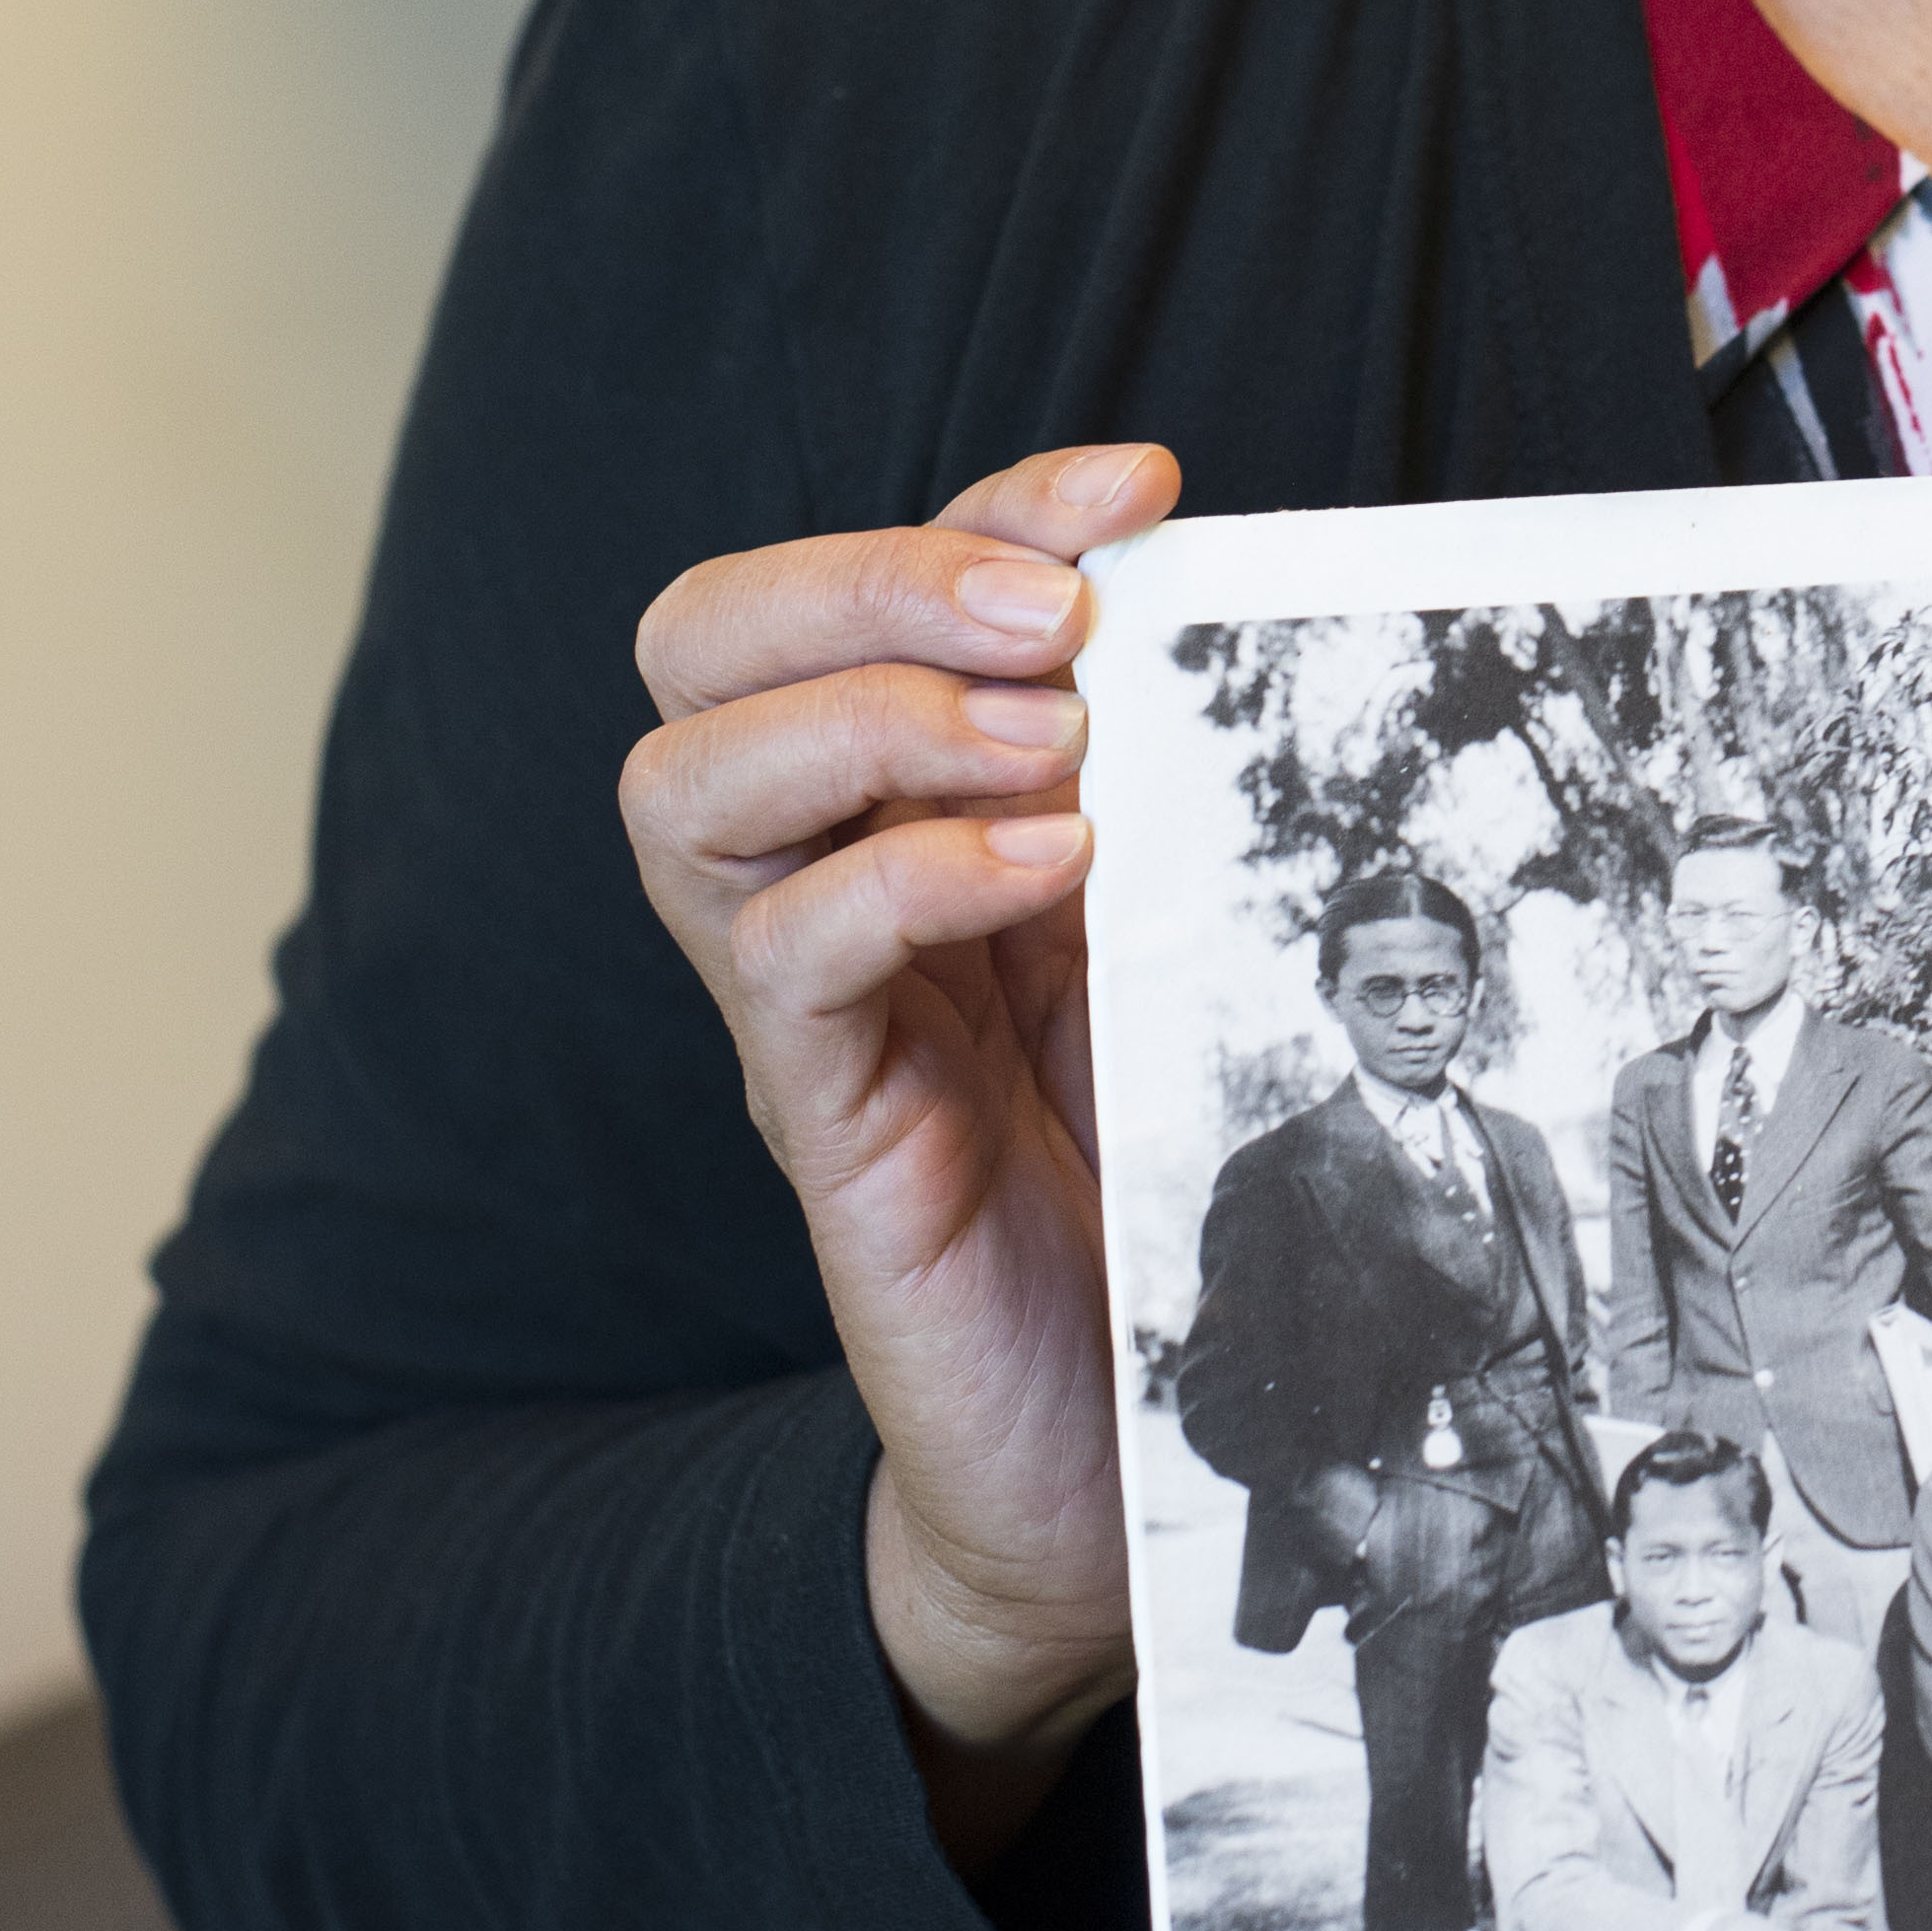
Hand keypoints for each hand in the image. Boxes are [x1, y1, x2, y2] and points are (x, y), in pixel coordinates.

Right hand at [624, 438, 1181, 1857]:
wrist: (1146, 1447)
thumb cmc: (1172, 1170)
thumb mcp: (1188, 924)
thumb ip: (1188, 782)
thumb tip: (1247, 608)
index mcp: (906, 801)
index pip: (853, 580)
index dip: (982, 497)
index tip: (1141, 483)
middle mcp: (817, 878)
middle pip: (698, 643)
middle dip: (870, 575)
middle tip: (1053, 616)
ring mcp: (803, 1005)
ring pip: (684, 783)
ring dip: (875, 716)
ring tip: (1052, 740)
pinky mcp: (827, 1128)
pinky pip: (786, 958)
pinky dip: (909, 876)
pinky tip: (1051, 869)